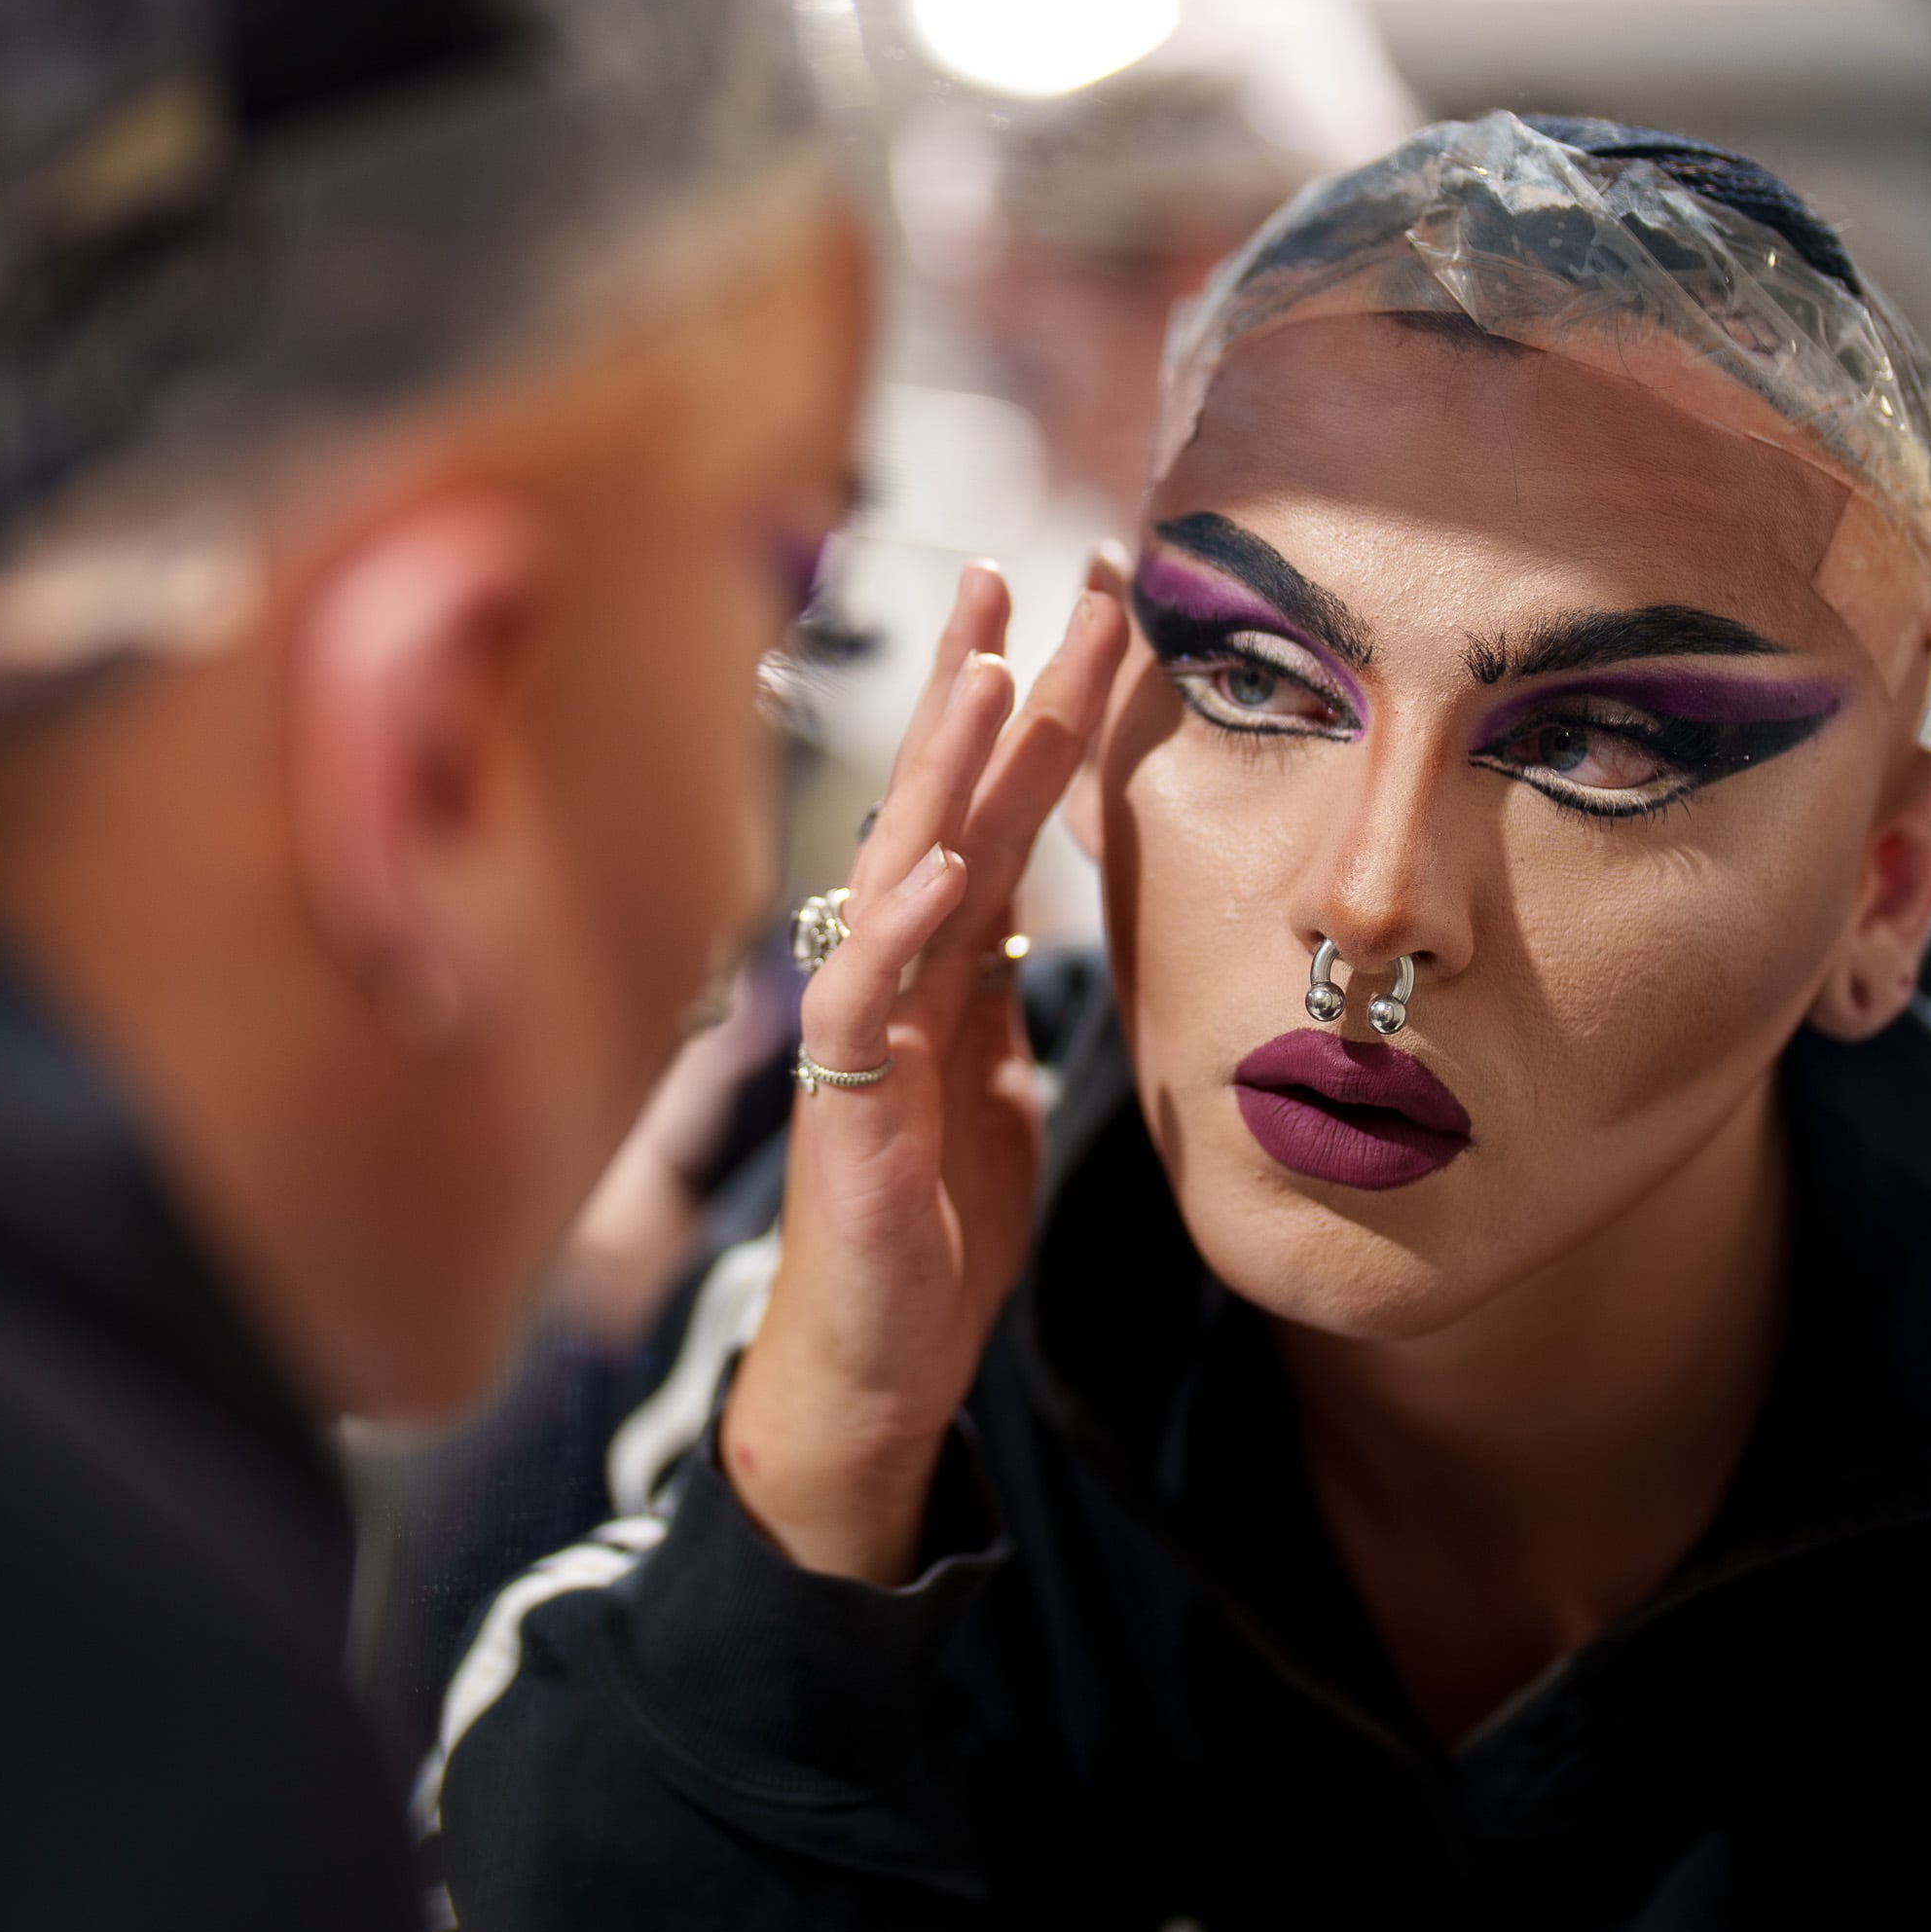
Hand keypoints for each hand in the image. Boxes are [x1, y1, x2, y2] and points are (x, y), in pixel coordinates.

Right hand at [720, 559, 1127, 1581]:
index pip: (990, 804)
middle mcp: (891, 971)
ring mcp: (863, 1033)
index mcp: (937, 959)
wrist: (875, 1362)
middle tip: (1015, 569)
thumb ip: (997, 990)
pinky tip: (940, 869)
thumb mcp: (990, 1082)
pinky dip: (902, 932)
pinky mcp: (850, 1109)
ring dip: (942, 772)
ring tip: (990, 672)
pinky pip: (868, 1003)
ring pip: (899, 872)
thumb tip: (1028, 911)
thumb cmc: (929, 1227)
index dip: (1035, 706)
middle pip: (941, 801)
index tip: (1080, 602)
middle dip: (980, 684)